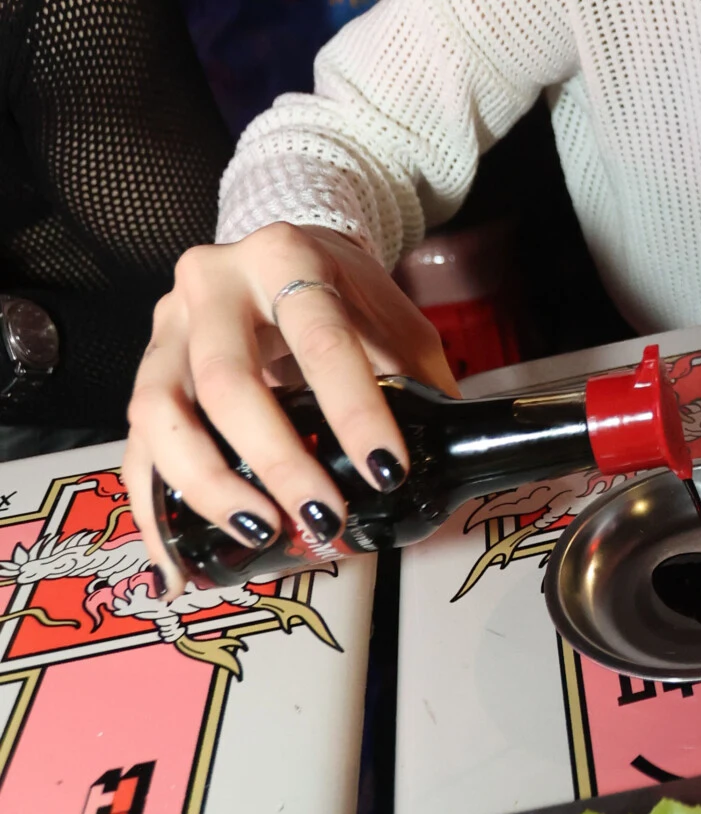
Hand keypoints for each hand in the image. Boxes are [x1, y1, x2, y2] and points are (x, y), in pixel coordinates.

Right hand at [124, 224, 457, 591]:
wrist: (284, 253)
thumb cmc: (345, 295)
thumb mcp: (394, 321)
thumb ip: (419, 383)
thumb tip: (454, 462)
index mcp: (284, 256)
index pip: (319, 338)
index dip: (354, 410)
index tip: (386, 471)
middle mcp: (211, 284)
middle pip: (226, 380)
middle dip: (278, 460)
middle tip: (324, 518)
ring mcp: (164, 327)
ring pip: (159, 412)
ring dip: (209, 486)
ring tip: (262, 534)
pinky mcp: (143, 372)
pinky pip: (134, 446)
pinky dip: (154, 508)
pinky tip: (180, 560)